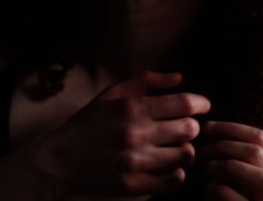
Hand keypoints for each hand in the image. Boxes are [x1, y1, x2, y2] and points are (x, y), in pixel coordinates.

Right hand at [33, 70, 210, 197]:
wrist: (60, 160)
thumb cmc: (89, 123)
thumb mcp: (112, 94)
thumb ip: (147, 81)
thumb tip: (180, 78)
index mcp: (132, 108)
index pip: (184, 104)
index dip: (200, 103)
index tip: (202, 106)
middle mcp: (136, 134)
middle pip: (190, 129)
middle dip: (192, 126)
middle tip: (184, 127)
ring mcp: (136, 162)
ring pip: (185, 155)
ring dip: (185, 150)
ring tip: (175, 147)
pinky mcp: (134, 185)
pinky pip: (174, 181)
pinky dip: (177, 174)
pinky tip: (168, 167)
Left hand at [199, 121, 262, 199]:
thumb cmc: (226, 200)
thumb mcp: (231, 177)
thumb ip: (231, 157)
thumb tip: (212, 129)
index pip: (260, 138)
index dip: (231, 128)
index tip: (208, 128)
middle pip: (258, 151)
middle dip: (225, 145)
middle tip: (203, 153)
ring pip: (262, 176)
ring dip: (227, 166)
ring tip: (208, 170)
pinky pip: (237, 198)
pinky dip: (217, 190)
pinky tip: (207, 192)